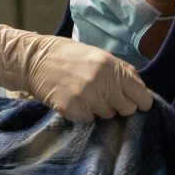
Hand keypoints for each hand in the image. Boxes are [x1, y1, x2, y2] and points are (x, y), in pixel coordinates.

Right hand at [0, 22, 152, 121]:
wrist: (32, 60)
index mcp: (112, 66)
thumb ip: (119, 72)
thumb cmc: (67, 55)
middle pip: (127, 109)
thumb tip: (139, 91)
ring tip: (86, 95)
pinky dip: (84, 113)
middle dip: (120, 105)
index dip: (141, 101)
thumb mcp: (98, 55)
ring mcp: (88, 97)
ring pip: (108, 116)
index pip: (141, 95)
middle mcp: (103, 83)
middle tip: (106, 97)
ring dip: (100, 109)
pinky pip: (90, 120)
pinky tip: (74, 100)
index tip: (137, 103)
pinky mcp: (73, 109)